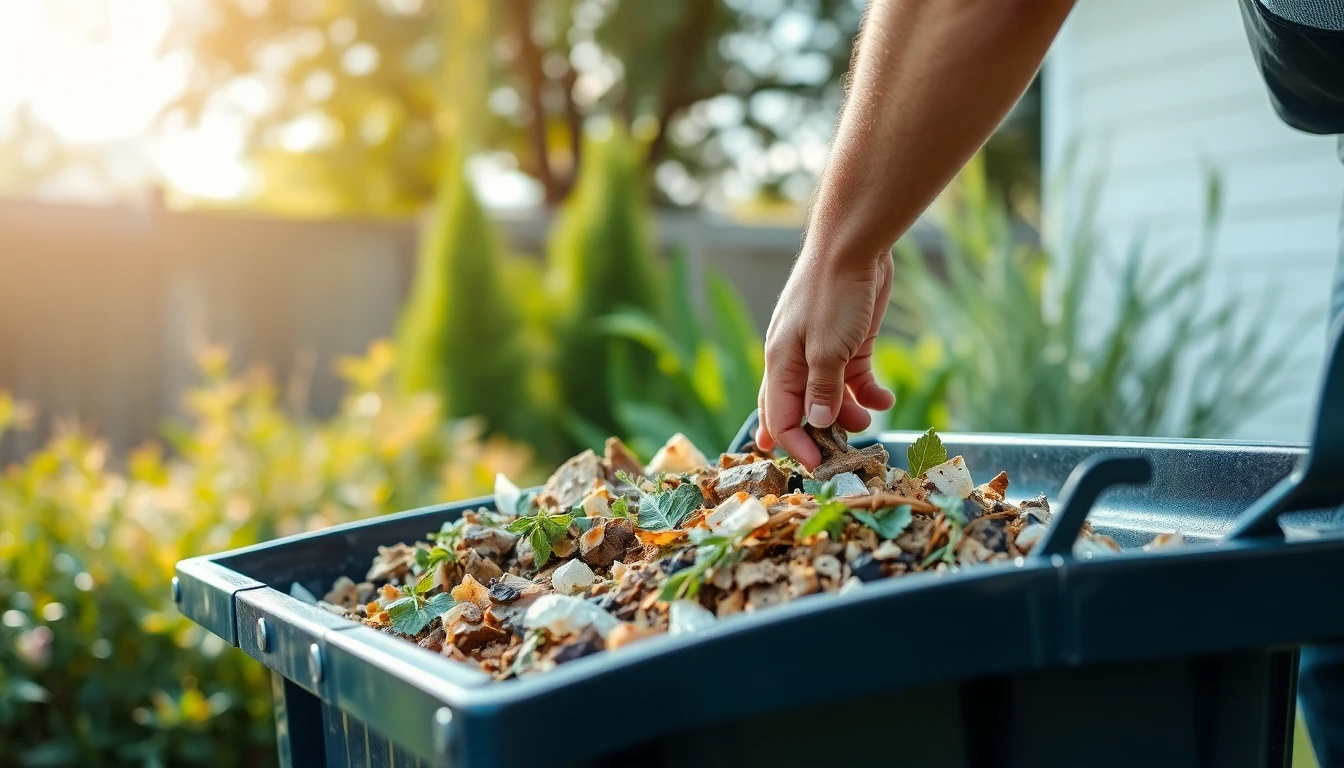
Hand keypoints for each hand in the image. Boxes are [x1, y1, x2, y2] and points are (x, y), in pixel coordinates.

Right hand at [756, 249, 896, 468]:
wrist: (853, 246)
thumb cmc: (831, 293)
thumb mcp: (826, 347)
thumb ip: (822, 388)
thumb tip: (817, 424)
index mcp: (781, 364)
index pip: (780, 417)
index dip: (798, 445)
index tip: (821, 466)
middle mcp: (797, 361)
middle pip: (800, 410)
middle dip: (819, 435)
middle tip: (842, 454)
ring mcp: (823, 351)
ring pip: (830, 397)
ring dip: (848, 414)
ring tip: (869, 420)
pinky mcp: (849, 342)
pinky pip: (854, 377)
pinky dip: (868, 391)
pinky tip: (884, 399)